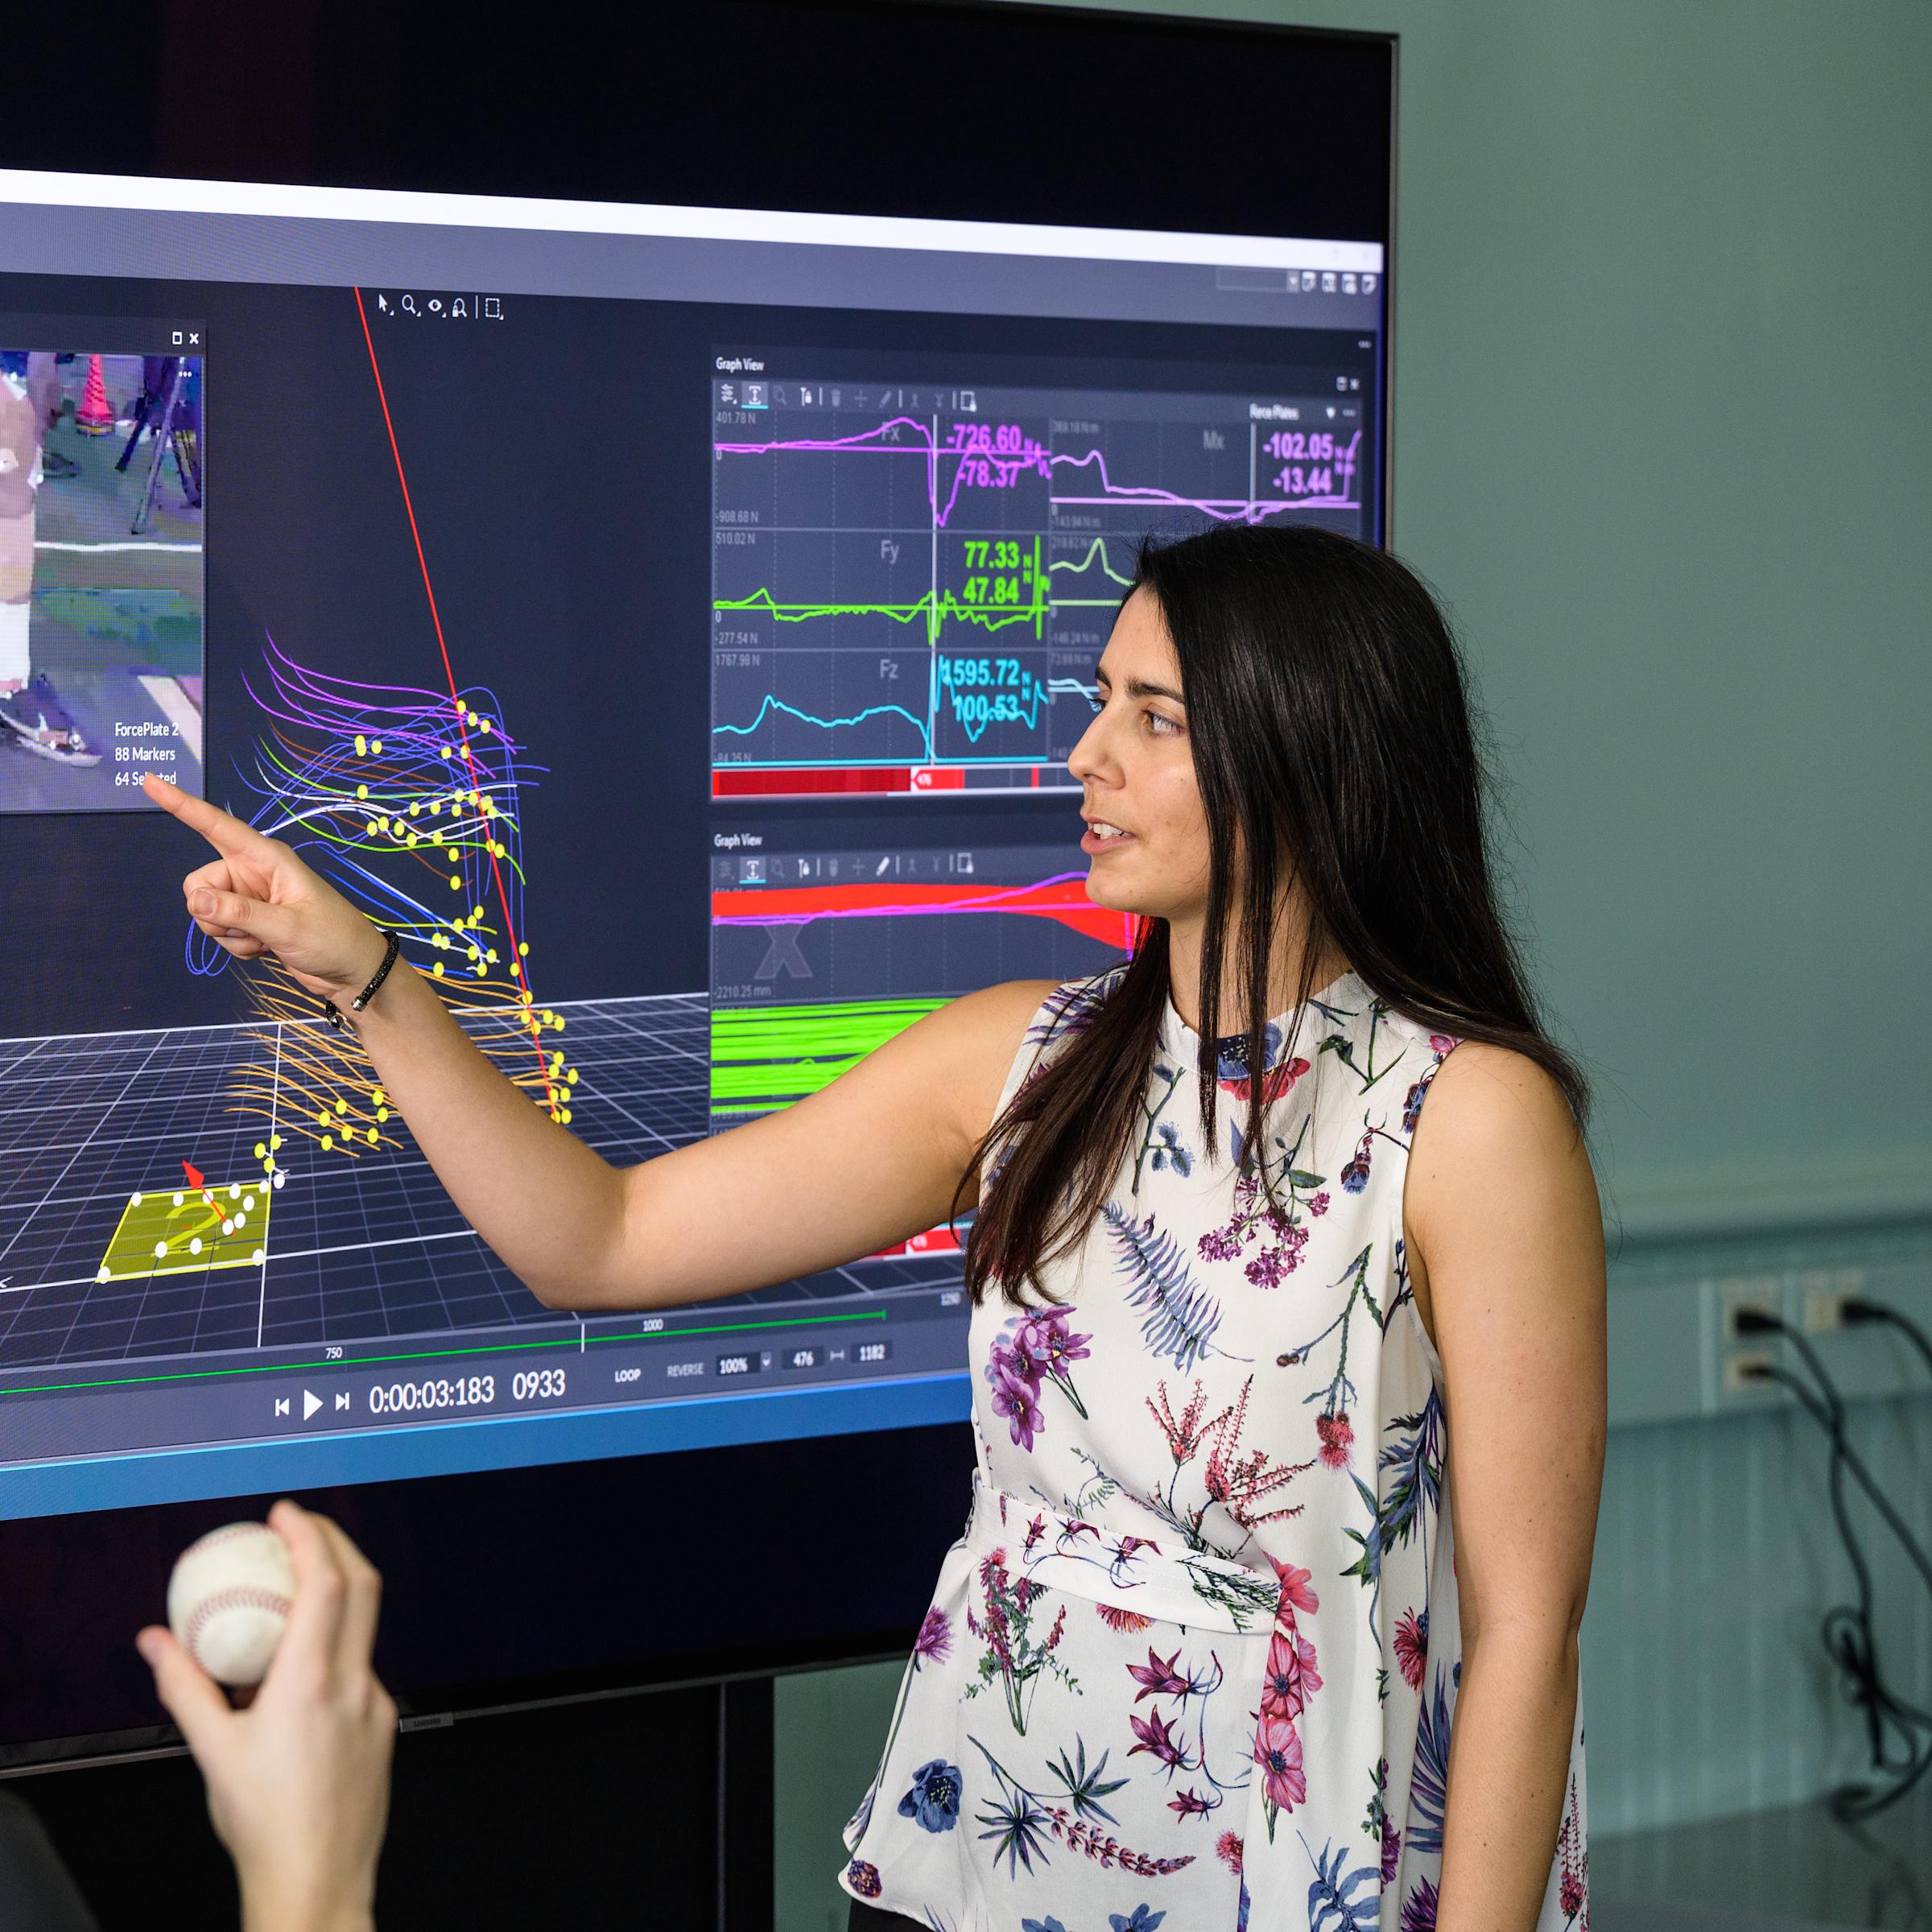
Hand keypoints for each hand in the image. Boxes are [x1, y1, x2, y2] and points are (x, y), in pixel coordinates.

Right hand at [137, 1500, 395, 1931]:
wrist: (318, 1881)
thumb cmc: (261, 1822)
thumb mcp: (212, 1752)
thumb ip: (184, 1687)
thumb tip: (154, 1640)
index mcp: (312, 1682)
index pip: (326, 1583)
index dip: (309, 1537)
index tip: (284, 1512)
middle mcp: (355, 1682)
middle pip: (363, 1585)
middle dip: (334, 1541)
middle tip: (298, 1525)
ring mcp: (378, 1701)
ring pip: (366, 1626)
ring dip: (339, 1591)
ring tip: (296, 1584)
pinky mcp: (386, 1723)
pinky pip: (363, 1666)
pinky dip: (338, 1644)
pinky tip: (305, 1663)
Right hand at [142, 772, 388, 1002]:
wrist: (351, 972)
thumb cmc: (332, 940)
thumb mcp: (287, 927)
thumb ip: (239, 913)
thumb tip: (195, 899)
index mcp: (267, 857)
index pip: (216, 826)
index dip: (181, 804)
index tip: (150, 781)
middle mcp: (253, 871)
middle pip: (199, 883)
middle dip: (213, 912)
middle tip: (250, 929)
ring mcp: (249, 897)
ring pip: (205, 911)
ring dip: (228, 934)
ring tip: (265, 940)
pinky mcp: (248, 921)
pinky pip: (219, 931)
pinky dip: (236, 946)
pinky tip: (264, 950)